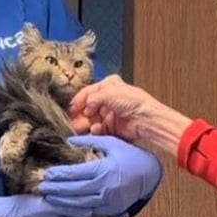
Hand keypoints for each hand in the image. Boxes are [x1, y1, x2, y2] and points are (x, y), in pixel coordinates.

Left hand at [39, 135, 162, 216]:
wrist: (150, 174)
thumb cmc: (130, 156)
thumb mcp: (112, 143)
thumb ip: (90, 141)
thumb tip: (68, 141)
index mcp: (104, 169)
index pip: (75, 173)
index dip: (59, 174)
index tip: (46, 174)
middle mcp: (106, 186)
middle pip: (74, 190)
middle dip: (56, 190)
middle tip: (41, 188)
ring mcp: (110, 200)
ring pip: (80, 204)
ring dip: (63, 202)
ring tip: (49, 198)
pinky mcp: (112, 208)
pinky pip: (91, 212)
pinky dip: (76, 211)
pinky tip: (66, 207)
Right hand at [68, 75, 191, 156]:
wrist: (146, 119)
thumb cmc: (135, 102)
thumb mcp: (109, 93)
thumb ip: (92, 98)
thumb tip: (84, 108)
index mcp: (108, 86)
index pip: (87, 93)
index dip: (78, 101)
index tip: (70, 109)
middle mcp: (108, 100)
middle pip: (87, 108)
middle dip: (79, 115)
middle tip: (71, 122)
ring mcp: (110, 114)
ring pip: (91, 120)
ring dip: (85, 124)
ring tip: (80, 128)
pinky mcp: (112, 127)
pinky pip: (98, 129)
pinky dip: (95, 130)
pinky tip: (96, 130)